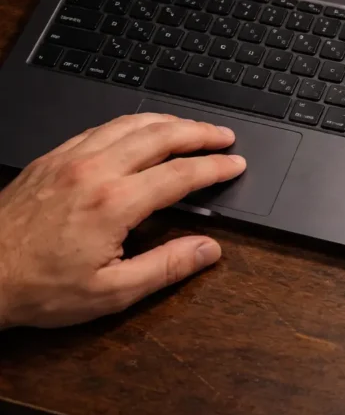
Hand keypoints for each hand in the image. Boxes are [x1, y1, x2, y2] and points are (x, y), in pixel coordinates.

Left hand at [0, 114, 245, 329]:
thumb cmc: (38, 288)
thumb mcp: (111, 293)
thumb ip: (166, 268)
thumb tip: (208, 250)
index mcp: (114, 203)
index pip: (181, 173)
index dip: (215, 167)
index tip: (236, 164)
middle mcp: (95, 171)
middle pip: (161, 135)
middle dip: (199, 132)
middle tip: (224, 136)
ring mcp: (70, 159)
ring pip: (131, 124)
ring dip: (169, 121)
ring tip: (192, 128)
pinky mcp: (51, 158)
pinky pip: (101, 128)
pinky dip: (132, 124)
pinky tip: (141, 130)